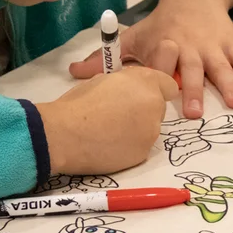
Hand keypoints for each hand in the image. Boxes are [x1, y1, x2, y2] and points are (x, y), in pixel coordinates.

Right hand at [38, 67, 179, 173]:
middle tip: (118, 114)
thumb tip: (128, 89)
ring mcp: (151, 133)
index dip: (153, 89)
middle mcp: (155, 107)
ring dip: (137, 128)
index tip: (139, 94)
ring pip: (150, 128)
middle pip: (158, 108)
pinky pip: (140, 147)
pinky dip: (129, 146)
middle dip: (144, 109)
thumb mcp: (103, 78)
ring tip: (109, 131)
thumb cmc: (78, 102)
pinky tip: (108, 145)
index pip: (167, 85)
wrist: (64, 134)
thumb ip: (126, 82)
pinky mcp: (143, 154)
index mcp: (146, 82)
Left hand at [69, 0, 232, 117]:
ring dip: (228, 84)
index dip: (160, 79)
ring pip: (220, 67)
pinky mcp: (229, 43)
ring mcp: (211, 47)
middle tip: (196, 113)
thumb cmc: (161, 24)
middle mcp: (188, 49)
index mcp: (163, 48)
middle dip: (194, 90)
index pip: (159, 67)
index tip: (159, 98)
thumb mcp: (133, 37)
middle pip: (191, 70)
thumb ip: (104, 59)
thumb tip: (72, 73)